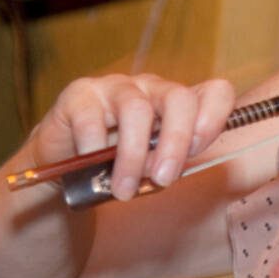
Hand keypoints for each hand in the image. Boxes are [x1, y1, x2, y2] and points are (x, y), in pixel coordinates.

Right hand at [29, 74, 235, 200]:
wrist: (64, 164)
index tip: (198, 149)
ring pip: (136, 110)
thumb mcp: (150, 168)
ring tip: (124, 190)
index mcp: (177, 104)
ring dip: (133, 156)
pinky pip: (92, 119)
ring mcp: (116, 87)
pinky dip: (94, 150)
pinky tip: (90, 169)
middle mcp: (151, 89)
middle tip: (164, 179)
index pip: (214, 92)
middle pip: (178, 98)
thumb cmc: (117, 165)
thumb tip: (165, 172)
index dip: (214, 117)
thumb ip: (164, 165)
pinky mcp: (80, 95)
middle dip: (175, 142)